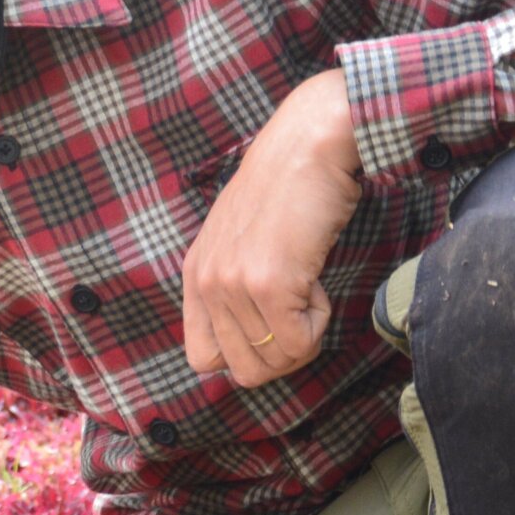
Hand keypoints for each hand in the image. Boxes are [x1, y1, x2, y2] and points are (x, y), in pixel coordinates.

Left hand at [182, 68, 363, 386]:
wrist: (309, 145)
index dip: (246, 354)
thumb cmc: (288, 188)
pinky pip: (299, 343)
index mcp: (194, 276)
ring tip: (307, 285)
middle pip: (243, 370)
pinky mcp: (268, 283)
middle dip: (282, 353)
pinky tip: (317, 282)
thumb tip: (259, 348)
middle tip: (300, 311)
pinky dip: (320, 322)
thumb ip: (233, 286)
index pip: (203, 358)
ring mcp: (233, 285)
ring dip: (305, 332)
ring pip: (275, 360)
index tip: (272, 323)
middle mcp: (206, 283)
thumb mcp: (240, 239)